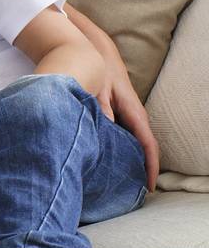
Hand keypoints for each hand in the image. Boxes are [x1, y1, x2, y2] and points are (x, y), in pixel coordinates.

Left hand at [106, 66, 160, 191]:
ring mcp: (128, 117)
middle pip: (143, 149)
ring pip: (134, 144)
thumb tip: (103, 133)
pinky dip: (121, 151)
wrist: (97, 54)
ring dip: (131, 161)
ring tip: (122, 183)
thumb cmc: (99, 72)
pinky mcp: (119, 115)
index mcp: (135, 113)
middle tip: (132, 194)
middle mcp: (136, 117)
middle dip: (141, 170)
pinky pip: (125, 138)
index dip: (150, 167)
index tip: (148, 187)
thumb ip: (101, 112)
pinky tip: (109, 161)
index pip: (148, 145)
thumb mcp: (98, 92)